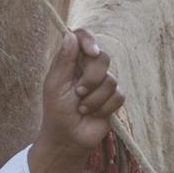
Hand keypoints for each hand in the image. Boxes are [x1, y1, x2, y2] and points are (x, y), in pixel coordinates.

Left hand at [37, 27, 124, 160]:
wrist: (68, 138)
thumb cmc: (57, 111)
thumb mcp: (55, 85)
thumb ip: (63, 60)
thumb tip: (69, 35)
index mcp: (73, 61)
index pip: (83, 38)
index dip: (89, 40)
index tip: (91, 52)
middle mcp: (89, 68)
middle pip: (102, 58)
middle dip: (91, 78)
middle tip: (78, 93)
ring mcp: (103, 83)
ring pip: (111, 80)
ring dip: (94, 99)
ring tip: (82, 109)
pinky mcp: (114, 98)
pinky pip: (118, 95)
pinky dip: (103, 107)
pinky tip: (94, 114)